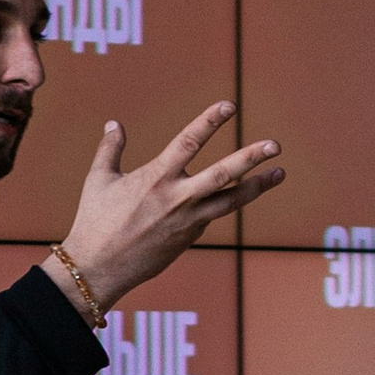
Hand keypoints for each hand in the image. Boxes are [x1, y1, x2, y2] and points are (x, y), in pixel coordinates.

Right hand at [49, 104, 284, 316]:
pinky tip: (224, 198)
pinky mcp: (189, 239)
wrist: (98, 269)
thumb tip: (114, 123)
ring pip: (230, 201)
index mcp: (155, 177)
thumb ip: (110, 149)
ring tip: (279, 173)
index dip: (209, 122)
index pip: (188, 142)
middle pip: (222, 174)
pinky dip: (218, 205)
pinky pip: (209, 217)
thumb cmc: (95, 222)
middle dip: (251, 158)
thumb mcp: (98, 180)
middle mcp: (177, 198)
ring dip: (257, 187)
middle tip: (275, 145)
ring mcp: (187, 222)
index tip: (229, 106)